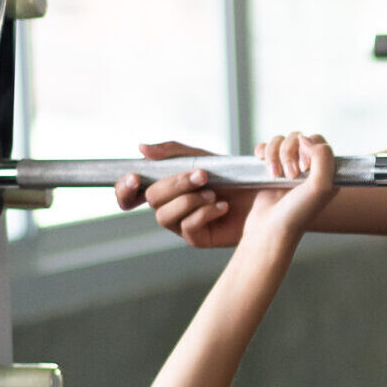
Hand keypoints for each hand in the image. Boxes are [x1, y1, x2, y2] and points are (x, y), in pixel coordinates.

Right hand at [118, 141, 258, 248]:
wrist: (262, 193)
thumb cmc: (231, 176)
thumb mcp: (203, 157)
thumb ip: (173, 152)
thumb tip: (141, 148)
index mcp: (164, 188)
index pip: (130, 193)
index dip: (124, 189)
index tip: (134, 178)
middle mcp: (168, 207)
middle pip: (150, 199)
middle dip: (174, 184)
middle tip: (202, 175)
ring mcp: (180, 225)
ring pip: (164, 216)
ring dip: (189, 200)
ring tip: (214, 193)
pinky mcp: (197, 239)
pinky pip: (187, 228)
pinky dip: (205, 213)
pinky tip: (222, 206)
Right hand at [242, 132, 337, 245]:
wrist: (269, 230)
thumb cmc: (296, 214)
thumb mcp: (321, 187)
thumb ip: (323, 157)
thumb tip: (305, 138)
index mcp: (326, 171)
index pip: (319, 140)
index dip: (309, 149)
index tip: (304, 168)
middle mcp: (308, 168)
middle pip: (298, 137)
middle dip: (289, 153)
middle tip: (289, 176)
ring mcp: (288, 167)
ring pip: (280, 140)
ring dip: (274, 155)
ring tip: (274, 175)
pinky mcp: (270, 169)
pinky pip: (265, 147)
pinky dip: (263, 153)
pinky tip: (263, 166)